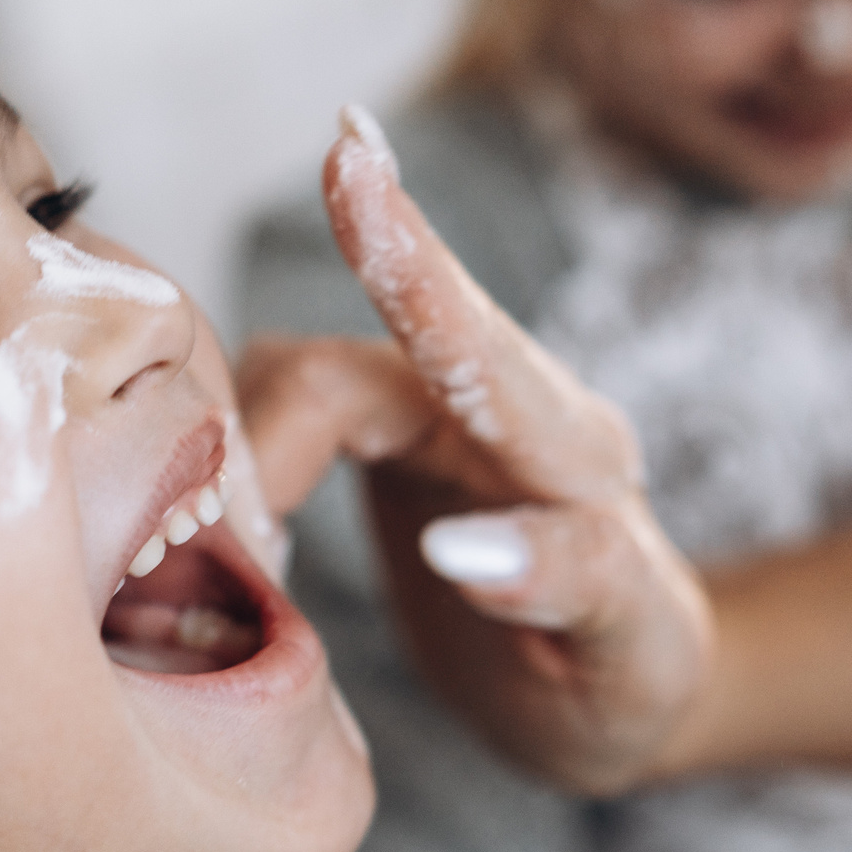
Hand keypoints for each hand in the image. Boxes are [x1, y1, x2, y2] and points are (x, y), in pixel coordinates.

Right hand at [237, 109, 709, 795]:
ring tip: (233, 583)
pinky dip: (233, 476)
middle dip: (258, 425)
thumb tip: (460, 548)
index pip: (476, 344)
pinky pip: (272, 420)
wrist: (601, 695)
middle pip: (339, 374)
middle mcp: (490, 407)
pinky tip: (226, 549)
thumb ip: (576, 584)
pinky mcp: (374, 435)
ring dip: (241, 471)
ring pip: (289, 394)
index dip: (405, 254)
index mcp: (569, 449)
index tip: (349, 155)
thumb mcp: (637, 656)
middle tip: (214, 551)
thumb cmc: (633, 682)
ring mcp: (426, 414)